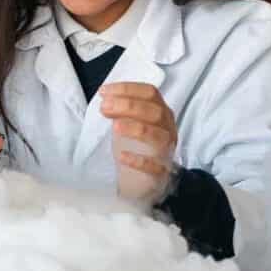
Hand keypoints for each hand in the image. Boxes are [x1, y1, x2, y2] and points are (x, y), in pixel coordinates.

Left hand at [99, 83, 177, 201]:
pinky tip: (122, 156)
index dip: (127, 89)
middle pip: (155, 112)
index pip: (150, 93)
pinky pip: (154, 166)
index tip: (103, 92)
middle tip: (104, 107)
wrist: (141, 180)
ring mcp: (166, 150)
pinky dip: (138, 161)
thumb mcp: (126, 123)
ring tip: (114, 127)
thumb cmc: (135, 147)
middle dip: (128, 106)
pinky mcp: (160, 172)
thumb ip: (120, 111)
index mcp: (160, 112)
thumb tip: (107, 99)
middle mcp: (167, 129)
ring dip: (136, 128)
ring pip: (158, 136)